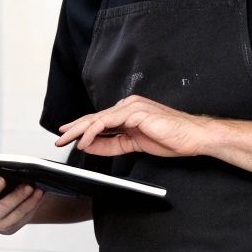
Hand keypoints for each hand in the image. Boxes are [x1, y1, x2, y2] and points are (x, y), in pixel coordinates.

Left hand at [55, 95, 216, 157]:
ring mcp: (131, 107)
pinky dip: (93, 132)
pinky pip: (108, 122)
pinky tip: (85, 140)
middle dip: (74, 128)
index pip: (99, 120)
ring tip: (66, 140)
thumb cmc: (170, 139)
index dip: (81, 128)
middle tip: (59, 137)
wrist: (192, 137)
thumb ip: (113, 144)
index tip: (67, 136)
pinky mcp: (135, 112)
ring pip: (98, 118)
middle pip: (95, 117)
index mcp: (128, 111)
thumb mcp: (134, 145)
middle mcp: (127, 106)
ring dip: (79, 130)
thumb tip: (91, 145)